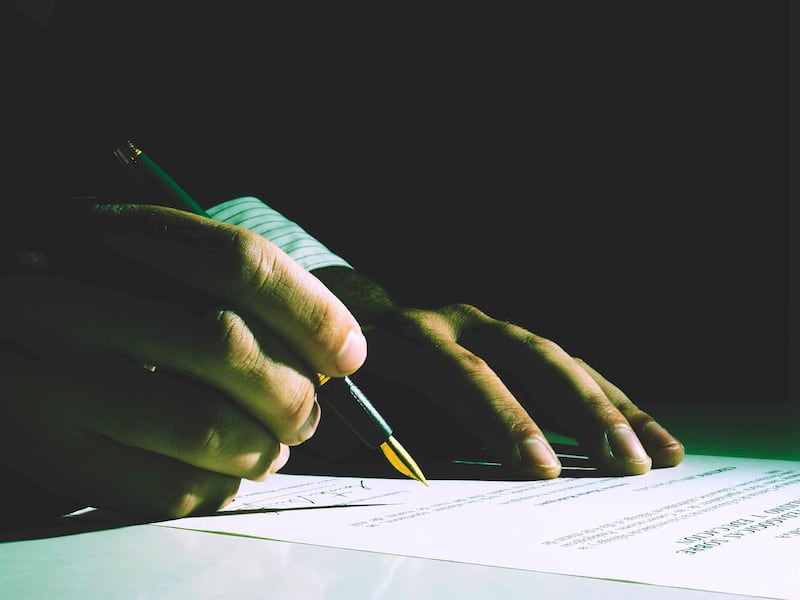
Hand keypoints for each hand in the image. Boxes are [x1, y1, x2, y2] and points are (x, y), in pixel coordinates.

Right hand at [0, 204, 366, 517]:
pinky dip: (219, 489)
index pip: (237, 261)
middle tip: (308, 413)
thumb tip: (337, 349)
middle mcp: (69, 298)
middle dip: (293, 392)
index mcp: (105, 236)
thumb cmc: (87, 294)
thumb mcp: (141, 259)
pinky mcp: (48, 451)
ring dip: (263, 447)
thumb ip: (230, 288)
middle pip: (224, 344)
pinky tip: (225, 474)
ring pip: (202, 426)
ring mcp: (48, 379)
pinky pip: (162, 488)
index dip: (312, 312)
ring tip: (272, 447)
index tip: (349, 354)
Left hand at [311, 268, 683, 478]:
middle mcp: (458, 320)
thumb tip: (404, 470)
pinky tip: (648, 433)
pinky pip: (570, 369)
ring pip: (561, 361)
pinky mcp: (514, 343)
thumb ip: (361, 431)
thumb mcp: (338, 404)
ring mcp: (492, 328)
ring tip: (657, 456)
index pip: (462, 372)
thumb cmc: (342, 379)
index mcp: (408, 335)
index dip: (502, 418)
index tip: (539, 467)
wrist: (350, 325)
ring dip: (611, 409)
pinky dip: (610, 402)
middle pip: (528, 358)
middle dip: (579, 413)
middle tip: (622, 463)